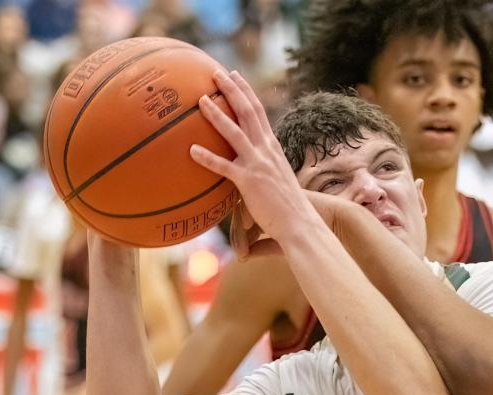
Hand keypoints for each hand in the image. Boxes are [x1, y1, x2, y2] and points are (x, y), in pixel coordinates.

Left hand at [190, 70, 313, 258]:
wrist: (301, 224)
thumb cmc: (288, 208)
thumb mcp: (276, 181)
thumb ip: (260, 171)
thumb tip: (244, 173)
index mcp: (273, 147)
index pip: (259, 111)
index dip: (246, 92)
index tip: (234, 76)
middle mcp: (266, 150)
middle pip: (248, 112)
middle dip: (232, 89)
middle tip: (216, 72)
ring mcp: (258, 164)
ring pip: (234, 132)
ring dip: (216, 114)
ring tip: (200, 99)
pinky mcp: (249, 182)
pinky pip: (224, 167)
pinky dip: (207, 158)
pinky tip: (191, 151)